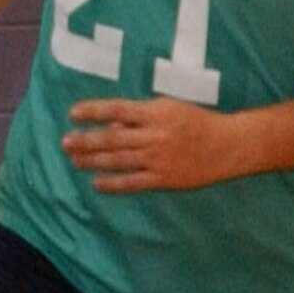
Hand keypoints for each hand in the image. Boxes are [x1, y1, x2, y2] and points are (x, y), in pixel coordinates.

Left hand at [62, 97, 234, 192]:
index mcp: (156, 113)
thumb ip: (140, 116)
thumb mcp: (170, 108)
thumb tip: (112, 125)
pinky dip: (113, 183)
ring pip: (118, 160)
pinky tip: (97, 183)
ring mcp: (158, 159)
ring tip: (75, 160)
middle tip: (65, 143)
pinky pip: (133, 182)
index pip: (117, 109)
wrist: (228, 146)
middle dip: (86, 140)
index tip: (73, 113)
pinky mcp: (163, 178)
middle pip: (112, 138)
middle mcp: (154, 135)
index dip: (93, 111)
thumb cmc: (198, 122)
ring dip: (93, 161)